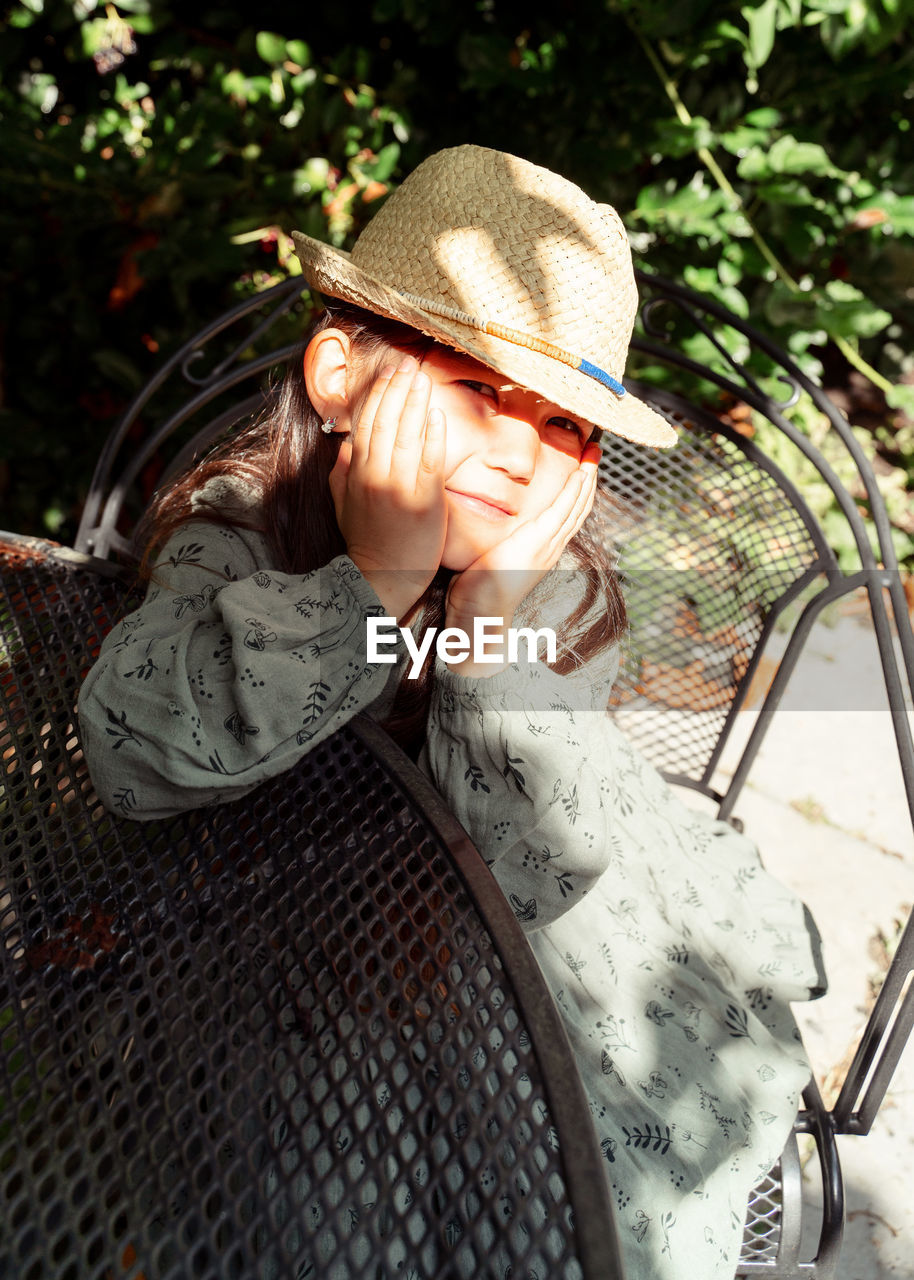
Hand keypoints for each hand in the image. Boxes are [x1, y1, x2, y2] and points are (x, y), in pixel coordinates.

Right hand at [329, 355, 446, 619]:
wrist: (382, 577)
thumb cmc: (367, 542)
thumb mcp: (343, 506)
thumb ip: (341, 474)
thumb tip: (344, 446)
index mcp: (356, 474)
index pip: (365, 424)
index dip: (377, 396)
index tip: (387, 374)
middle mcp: (376, 476)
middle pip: (385, 423)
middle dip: (396, 390)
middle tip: (407, 364)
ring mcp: (401, 487)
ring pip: (406, 435)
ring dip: (414, 403)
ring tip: (422, 378)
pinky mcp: (425, 501)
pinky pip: (429, 461)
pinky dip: (432, 436)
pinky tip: (436, 415)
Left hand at [444, 444, 599, 671]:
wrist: (479, 616)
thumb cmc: (478, 591)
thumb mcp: (492, 558)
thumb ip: (499, 541)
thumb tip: (490, 529)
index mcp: (542, 550)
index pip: (566, 514)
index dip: (576, 489)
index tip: (582, 466)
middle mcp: (551, 547)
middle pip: (578, 506)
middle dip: (588, 477)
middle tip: (595, 450)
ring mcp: (548, 546)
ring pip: (576, 506)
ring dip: (586, 478)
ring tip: (594, 453)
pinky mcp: (539, 544)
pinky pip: (563, 511)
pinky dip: (574, 491)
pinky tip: (580, 473)